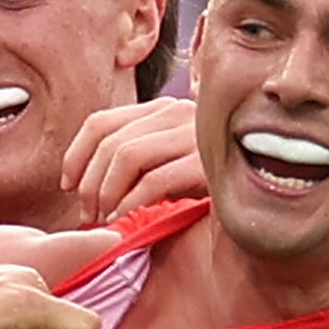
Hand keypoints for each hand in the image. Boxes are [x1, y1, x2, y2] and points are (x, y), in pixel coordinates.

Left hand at [61, 97, 202, 223]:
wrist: (260, 191)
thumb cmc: (206, 184)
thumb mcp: (165, 163)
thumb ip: (133, 162)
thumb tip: (80, 187)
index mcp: (160, 111)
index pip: (99, 122)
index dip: (75, 156)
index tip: (68, 186)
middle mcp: (176, 114)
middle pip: (109, 142)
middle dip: (89, 183)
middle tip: (88, 214)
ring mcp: (193, 135)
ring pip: (126, 156)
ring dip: (106, 192)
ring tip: (106, 217)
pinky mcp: (207, 162)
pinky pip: (155, 179)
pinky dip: (132, 201)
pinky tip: (127, 218)